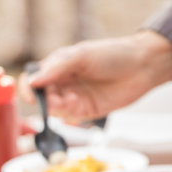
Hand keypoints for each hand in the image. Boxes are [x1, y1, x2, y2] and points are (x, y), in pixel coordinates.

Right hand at [19, 31, 171, 121]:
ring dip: (56, 107)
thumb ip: (56, 68)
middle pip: (41, 96)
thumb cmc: (113, 55)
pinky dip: (67, 112)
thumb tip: (33, 82)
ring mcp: (73, 97)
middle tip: (53, 98)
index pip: (34, 79)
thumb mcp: (81, 55)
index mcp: (58, 66)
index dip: (28, 87)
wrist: (143, 66)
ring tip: (69, 99)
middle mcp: (63, 82)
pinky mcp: (85, 111)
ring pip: (52, 109)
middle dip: (44, 99)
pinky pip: (68, 116)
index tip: (32, 93)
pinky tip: (76, 102)